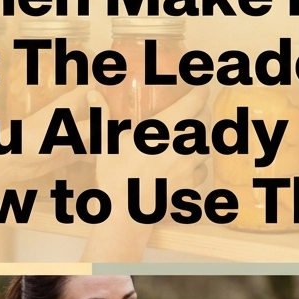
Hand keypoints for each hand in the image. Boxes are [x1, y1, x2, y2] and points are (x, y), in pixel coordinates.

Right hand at [90, 86, 210, 205]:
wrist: (126, 211)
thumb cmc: (117, 174)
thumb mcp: (108, 142)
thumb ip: (104, 116)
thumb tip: (93, 95)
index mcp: (167, 129)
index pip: (194, 102)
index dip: (200, 91)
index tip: (200, 86)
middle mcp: (184, 145)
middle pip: (205, 121)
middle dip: (202, 111)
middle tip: (194, 107)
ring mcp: (190, 166)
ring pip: (206, 144)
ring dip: (201, 136)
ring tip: (191, 133)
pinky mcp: (190, 184)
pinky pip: (202, 169)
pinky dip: (198, 162)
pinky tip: (188, 162)